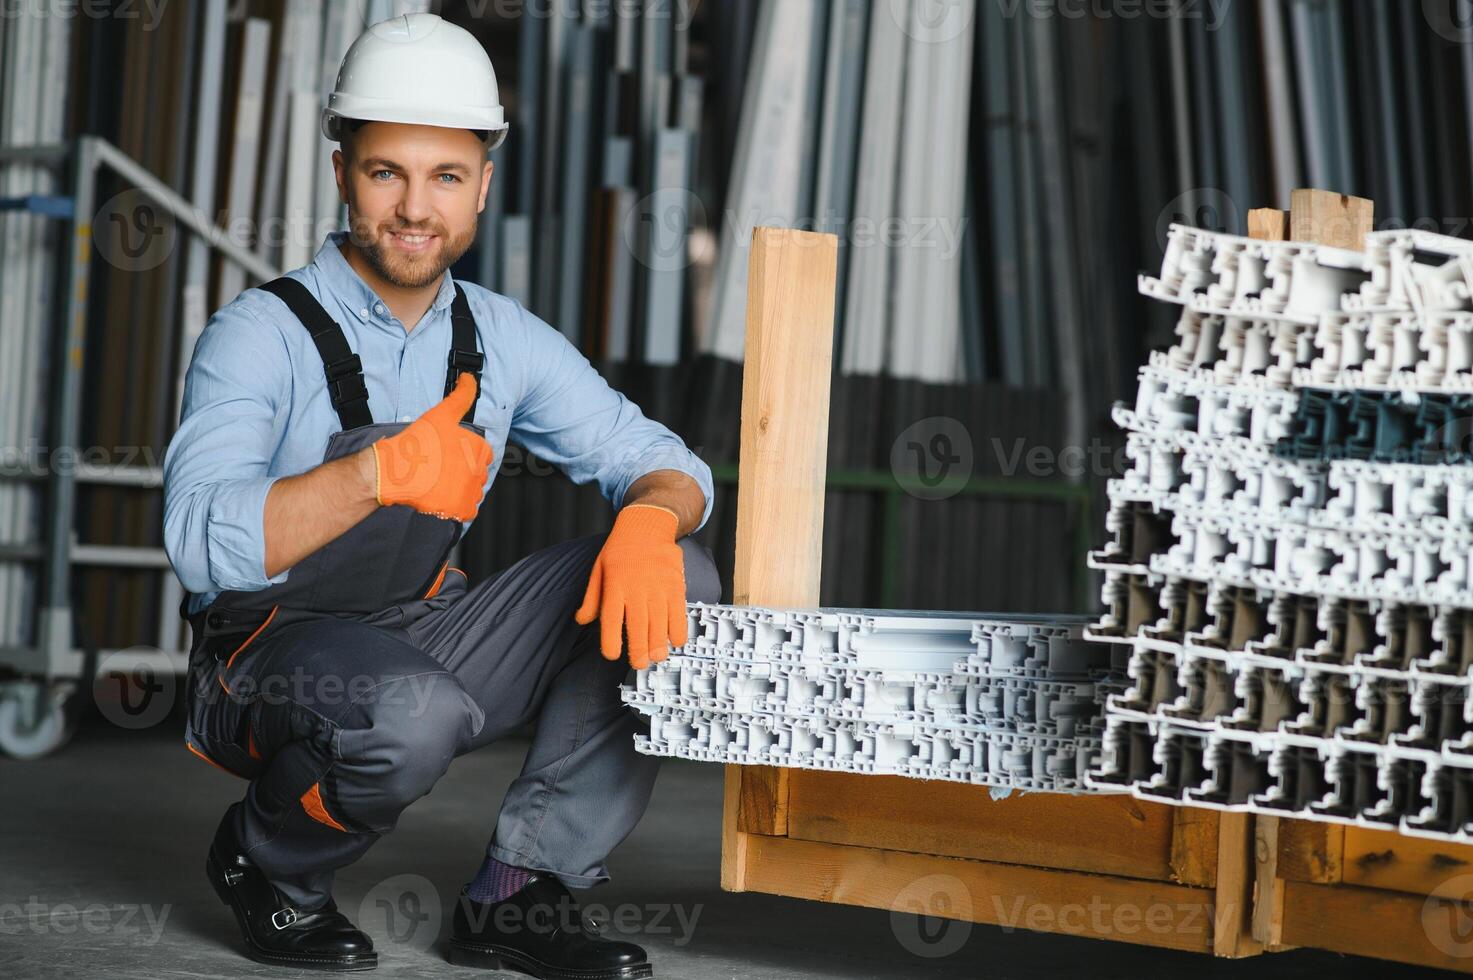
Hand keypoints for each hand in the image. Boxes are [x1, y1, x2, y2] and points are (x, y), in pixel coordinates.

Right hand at [372, 373, 492, 520]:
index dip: (464, 454)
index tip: (446, 456)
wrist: (393, 471)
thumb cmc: (416, 443)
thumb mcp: (441, 414)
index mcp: (480, 449)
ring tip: (437, 483)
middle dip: (461, 473)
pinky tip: (440, 497)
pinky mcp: (460, 510)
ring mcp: (470, 493)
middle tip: (438, 470)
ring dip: (459, 490)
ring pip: (471, 492)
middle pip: (476, 474)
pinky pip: (466, 511)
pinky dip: (456, 507)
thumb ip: (461, 396)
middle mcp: (480, 471)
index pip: (481, 454)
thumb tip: (471, 378)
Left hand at [574, 504, 687, 668]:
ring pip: (660, 624)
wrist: (647, 525)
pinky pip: (679, 613)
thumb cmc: (620, 549)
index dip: (611, 641)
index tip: (611, 655)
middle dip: (639, 651)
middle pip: (638, 627)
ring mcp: (658, 587)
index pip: (611, 619)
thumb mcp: (598, 569)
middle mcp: (637, 589)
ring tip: (656, 658)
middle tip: (639, 664)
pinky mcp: (676, 585)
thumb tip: (581, 620)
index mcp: (615, 586)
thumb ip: (592, 598)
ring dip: (659, 645)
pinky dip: (678, 630)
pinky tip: (674, 641)